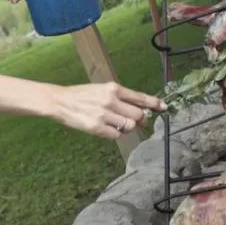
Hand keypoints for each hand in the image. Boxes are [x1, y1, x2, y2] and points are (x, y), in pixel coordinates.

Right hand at [51, 82, 167, 139]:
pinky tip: (107, 128)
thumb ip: (121, 98)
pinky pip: (117, 135)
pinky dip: (115, 134)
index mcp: (113, 89)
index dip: (154, 103)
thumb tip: (141, 109)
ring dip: (127, 127)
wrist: (60, 101)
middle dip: (140, 120)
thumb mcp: (102, 90)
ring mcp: (104, 115)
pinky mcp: (97, 128)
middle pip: (138, 115)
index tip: (164, 107)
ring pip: (129, 126)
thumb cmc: (83, 95)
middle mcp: (110, 100)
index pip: (140, 97)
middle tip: (137, 122)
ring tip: (116, 124)